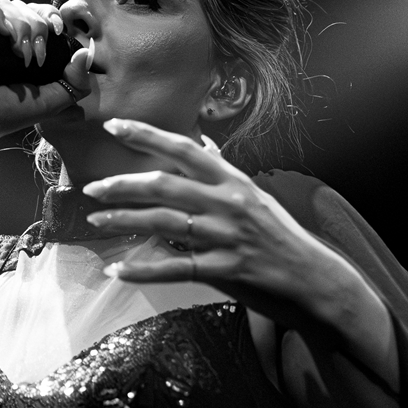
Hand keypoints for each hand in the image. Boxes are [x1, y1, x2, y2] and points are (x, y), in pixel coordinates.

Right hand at [0, 0, 92, 153]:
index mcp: (23, 46)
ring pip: (5, 4)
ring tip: (17, 52)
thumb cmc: (5, 114)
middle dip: (37, 27)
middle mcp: (2, 35)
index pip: (40, 15)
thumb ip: (76, 83)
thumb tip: (87, 53)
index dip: (51, 16)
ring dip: (18, 25)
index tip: (59, 31)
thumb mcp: (51, 102)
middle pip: (25, 7)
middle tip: (34, 56)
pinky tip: (2, 31)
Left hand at [82, 118, 373, 332]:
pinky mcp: (226, 270)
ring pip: (164, 223)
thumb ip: (224, 175)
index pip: (185, 149)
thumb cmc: (281, 237)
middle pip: (166, 185)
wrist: (315, 280)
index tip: (114, 127)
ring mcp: (227, 237)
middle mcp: (230, 203)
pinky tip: (118, 269)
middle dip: (123, 185)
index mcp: (234, 181)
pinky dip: (143, 270)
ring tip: (96, 221)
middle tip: (92, 188)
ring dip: (125, 221)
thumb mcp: (256, 197)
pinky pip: (175, 268)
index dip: (147, 135)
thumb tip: (204, 147)